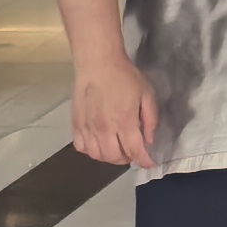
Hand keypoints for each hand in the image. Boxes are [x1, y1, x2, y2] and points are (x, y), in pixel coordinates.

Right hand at [70, 53, 160, 167]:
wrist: (98, 63)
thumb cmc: (125, 77)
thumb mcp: (147, 94)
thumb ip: (150, 120)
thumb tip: (149, 141)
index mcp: (124, 122)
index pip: (134, 151)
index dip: (144, 161)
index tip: (149, 163)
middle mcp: (104, 129)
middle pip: (114, 158)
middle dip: (127, 158)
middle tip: (132, 151)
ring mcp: (88, 127)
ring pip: (97, 155)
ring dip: (109, 157)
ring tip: (117, 148)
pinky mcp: (76, 123)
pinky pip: (81, 147)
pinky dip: (91, 150)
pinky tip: (99, 142)